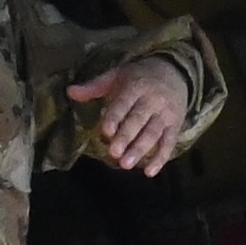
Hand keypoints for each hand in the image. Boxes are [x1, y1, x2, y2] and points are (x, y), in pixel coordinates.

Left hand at [72, 53, 197, 178]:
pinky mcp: (175, 125)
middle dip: (127, 137)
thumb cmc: (140, 77)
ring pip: (154, 133)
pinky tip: (150, 172)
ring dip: (140, 149)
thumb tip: (69, 91)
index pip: (124, 103)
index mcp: (136, 86)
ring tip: (126, 165)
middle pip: (139, 120)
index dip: (116, 116)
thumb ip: (94, 86)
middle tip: (114, 154)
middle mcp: (153, 100)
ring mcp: (166, 114)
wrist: (176, 71)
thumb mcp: (117, 76)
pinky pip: (169, 142)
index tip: (106, 131)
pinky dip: (161, 158)